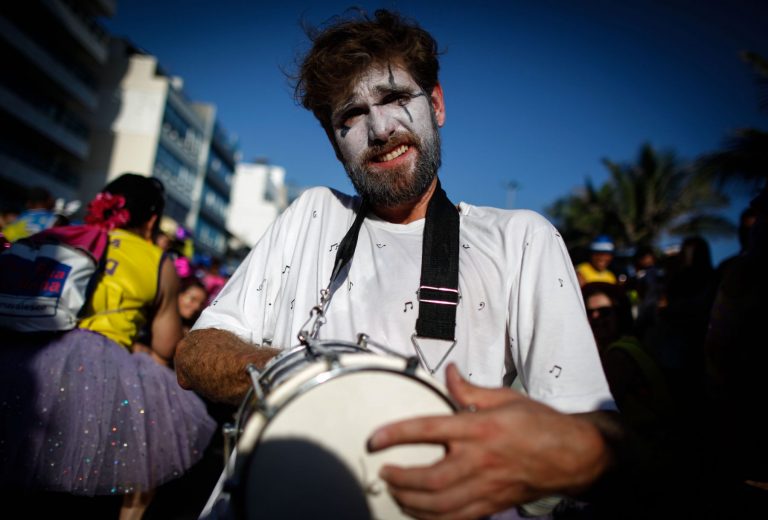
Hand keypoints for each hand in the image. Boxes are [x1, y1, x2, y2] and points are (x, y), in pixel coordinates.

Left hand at [367, 364, 609, 519]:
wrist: (572, 455)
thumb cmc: (540, 424)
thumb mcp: (505, 397)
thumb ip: (470, 389)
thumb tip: (448, 374)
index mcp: (480, 428)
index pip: (428, 429)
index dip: (397, 434)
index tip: (375, 439)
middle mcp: (480, 460)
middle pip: (430, 478)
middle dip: (400, 478)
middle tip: (384, 472)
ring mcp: (486, 486)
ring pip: (440, 505)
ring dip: (411, 502)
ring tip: (395, 492)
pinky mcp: (492, 504)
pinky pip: (457, 518)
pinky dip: (433, 519)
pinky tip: (419, 513)